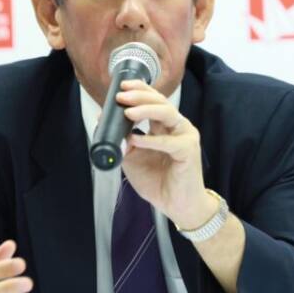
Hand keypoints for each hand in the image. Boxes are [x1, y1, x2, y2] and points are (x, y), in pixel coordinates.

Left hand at [116, 79, 216, 229]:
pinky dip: (151, 140)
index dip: (140, 90)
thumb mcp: (133, 159)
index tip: (121, 86)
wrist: (177, 206)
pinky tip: (136, 140)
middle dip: (140, 96)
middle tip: (121, 96)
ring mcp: (185, 137)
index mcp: (164, 126)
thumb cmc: (159, 182)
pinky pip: (169, 141)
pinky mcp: (189, 150)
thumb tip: (104, 123)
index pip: (153, 100)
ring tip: (128, 112)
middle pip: (160, 102)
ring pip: (167, 114)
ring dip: (146, 110)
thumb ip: (122, 142)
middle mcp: (176, 127)